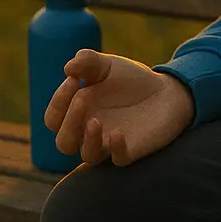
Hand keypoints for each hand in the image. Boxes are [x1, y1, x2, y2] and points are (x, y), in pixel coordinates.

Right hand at [44, 49, 194, 165]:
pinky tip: (118, 134)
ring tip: (96, 121)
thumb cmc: (130, 80)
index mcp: (76, 113)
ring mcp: (109, 144)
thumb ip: (88, 62)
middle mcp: (88, 133)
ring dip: (87, 141)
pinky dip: (116, 150)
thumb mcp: (108, 65)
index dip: (58, 101)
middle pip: (63, 142)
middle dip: (68, 122)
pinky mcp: (131, 150)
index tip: (74, 79)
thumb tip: (69, 67)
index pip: (53, 118)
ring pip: (87, 156)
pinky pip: (119, 159)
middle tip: (82, 99)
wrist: (166, 91)